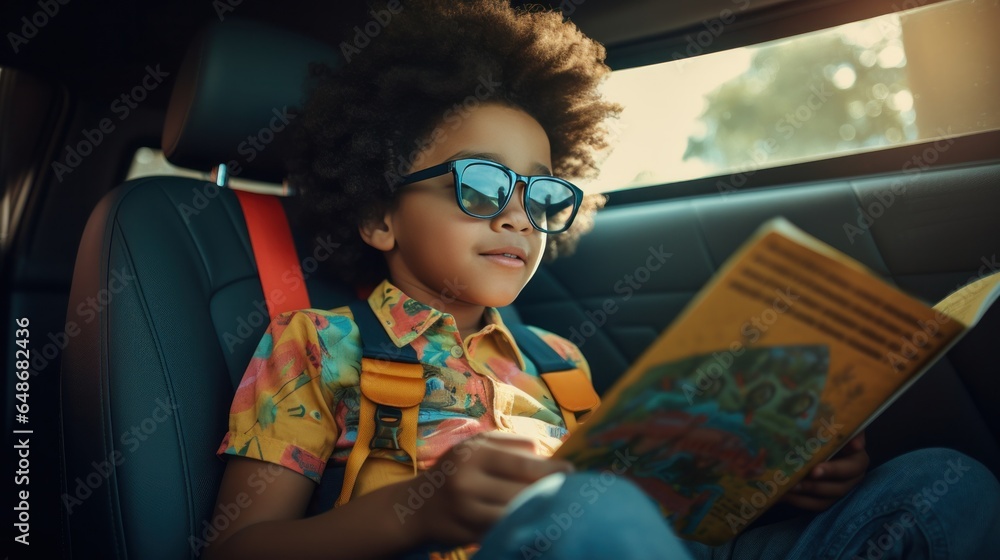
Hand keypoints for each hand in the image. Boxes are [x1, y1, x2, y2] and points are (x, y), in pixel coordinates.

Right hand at [407, 432, 574, 545]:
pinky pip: (502, 532)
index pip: (521, 464)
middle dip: (548, 492)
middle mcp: (467, 482)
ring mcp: (466, 512)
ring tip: (556, 507)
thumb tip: (542, 449)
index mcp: (473, 454)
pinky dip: (520, 527)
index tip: (571, 471)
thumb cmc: (455, 470)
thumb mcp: (474, 445)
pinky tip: (533, 522)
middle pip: (521, 492)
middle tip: (570, 492)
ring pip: (514, 515)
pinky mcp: (467, 535)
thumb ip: (508, 443)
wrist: (416, 507)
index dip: (550, 469)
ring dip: (537, 512)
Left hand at [782, 431, 868, 511]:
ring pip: (826, 499)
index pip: (853, 468)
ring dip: (806, 495)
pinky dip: (798, 502)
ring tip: (788, 488)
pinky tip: (783, 495)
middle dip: (816, 485)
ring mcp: (837, 490)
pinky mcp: (824, 498)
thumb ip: (844, 428)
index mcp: (857, 459)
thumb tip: (856, 444)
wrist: (816, 439)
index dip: (835, 470)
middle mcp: (851, 478)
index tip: (815, 470)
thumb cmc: (828, 430)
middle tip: (795, 482)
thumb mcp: (837, 424)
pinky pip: (814, 505)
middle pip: (839, 487)